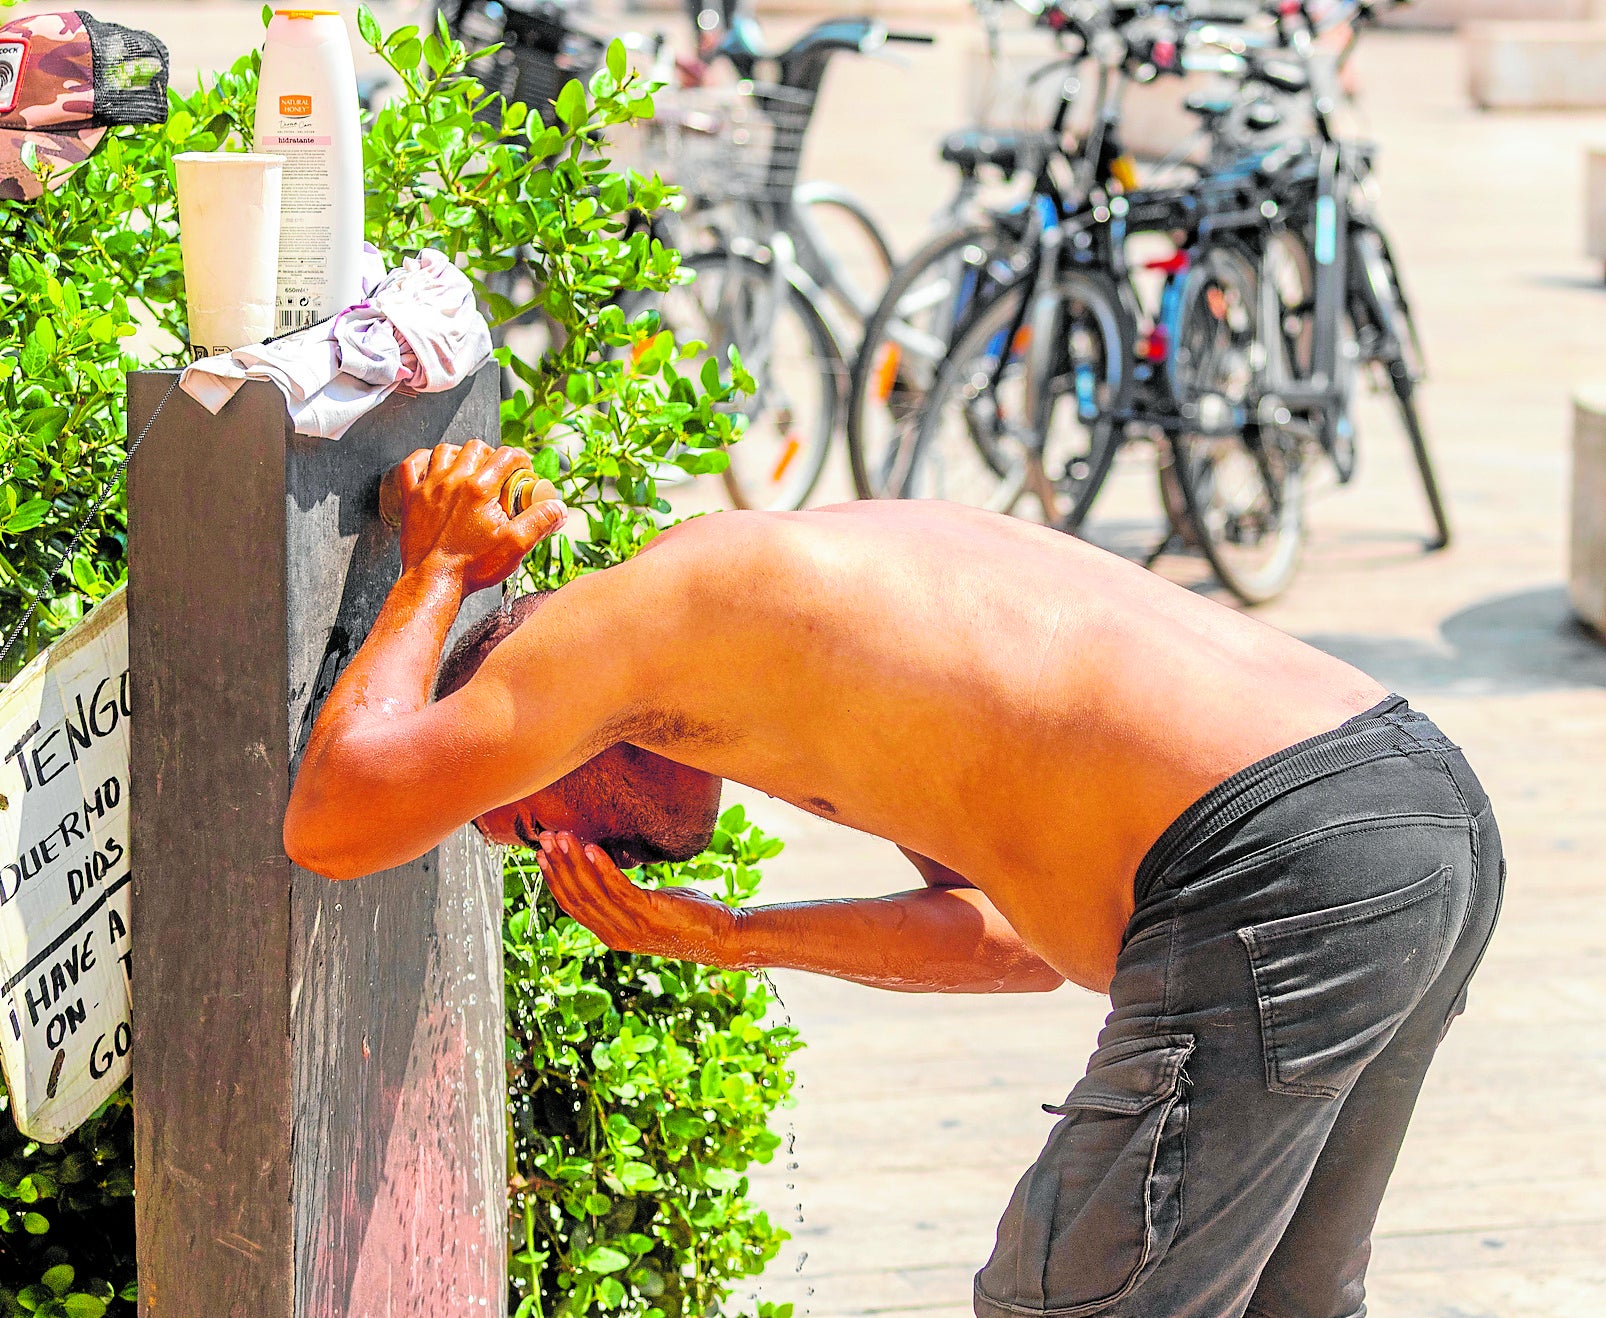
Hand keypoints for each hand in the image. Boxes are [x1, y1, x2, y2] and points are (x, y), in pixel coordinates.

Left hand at [393, 439, 564, 594]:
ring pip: (445, 451)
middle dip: (492, 455)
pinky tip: (433, 466)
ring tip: (470, 469)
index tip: (523, 471)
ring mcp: (429, 487)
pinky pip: (412, 465)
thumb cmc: (472, 566)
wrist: (434, 581)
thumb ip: (540, 521)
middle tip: (499, 474)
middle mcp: (453, 481)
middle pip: (476, 448)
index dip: (520, 460)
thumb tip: (558, 507)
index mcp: (480, 489)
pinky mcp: (412, 499)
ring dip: (460, 454)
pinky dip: (423, 460)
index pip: (506, 456)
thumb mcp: (516, 545)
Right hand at [535, 830, 738, 963]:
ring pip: (592, 892)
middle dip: (558, 865)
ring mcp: (632, 927)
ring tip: (563, 836)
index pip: (572, 906)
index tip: (541, 853)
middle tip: (545, 838)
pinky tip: (593, 848)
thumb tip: (605, 866)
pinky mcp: (649, 915)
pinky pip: (619, 889)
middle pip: (576, 897)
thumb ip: (625, 894)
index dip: (554, 879)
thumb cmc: (688, 917)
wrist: (724, 937)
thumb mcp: (648, 905)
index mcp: (611, 933)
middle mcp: (616, 934)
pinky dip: (603, 867)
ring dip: (575, 861)